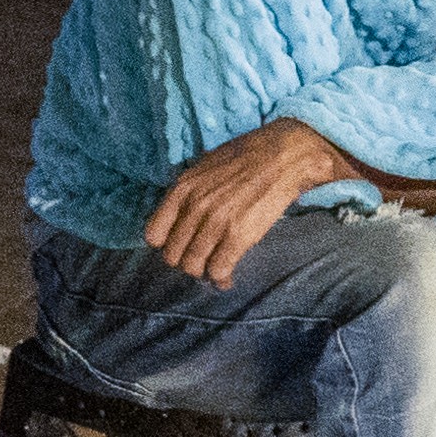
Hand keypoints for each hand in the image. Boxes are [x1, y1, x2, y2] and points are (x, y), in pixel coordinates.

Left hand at [144, 119, 357, 286]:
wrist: (282, 156)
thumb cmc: (246, 158)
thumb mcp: (204, 167)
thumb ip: (188, 192)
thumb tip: (179, 215)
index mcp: (181, 189)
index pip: (154, 235)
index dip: (166, 245)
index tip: (180, 246)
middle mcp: (193, 207)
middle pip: (172, 256)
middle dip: (186, 262)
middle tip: (201, 260)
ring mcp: (215, 223)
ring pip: (193, 267)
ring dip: (203, 273)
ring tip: (214, 272)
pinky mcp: (238, 236)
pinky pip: (218, 270)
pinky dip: (221, 279)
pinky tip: (227, 279)